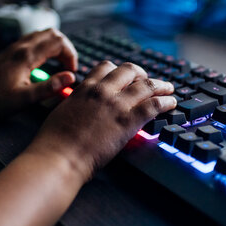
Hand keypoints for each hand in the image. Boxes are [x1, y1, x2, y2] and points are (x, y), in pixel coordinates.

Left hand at [0, 29, 77, 120]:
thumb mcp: (24, 99)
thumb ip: (49, 87)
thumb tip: (70, 78)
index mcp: (25, 56)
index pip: (59, 42)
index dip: (71, 55)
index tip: (71, 73)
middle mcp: (20, 47)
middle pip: (53, 34)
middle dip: (66, 48)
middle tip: (68, 68)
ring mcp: (13, 48)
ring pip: (42, 35)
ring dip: (55, 47)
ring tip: (59, 66)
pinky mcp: (8, 53)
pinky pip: (32, 42)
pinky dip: (44, 48)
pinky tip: (43, 65)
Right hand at [30, 61, 176, 181]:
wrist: (59, 157)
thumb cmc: (54, 142)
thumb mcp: (61, 112)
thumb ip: (75, 104)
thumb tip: (79, 107)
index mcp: (85, 89)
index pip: (106, 68)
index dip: (119, 71)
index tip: (127, 77)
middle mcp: (102, 91)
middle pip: (129, 70)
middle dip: (141, 74)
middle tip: (148, 81)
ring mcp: (116, 105)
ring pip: (146, 85)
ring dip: (161, 85)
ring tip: (169, 89)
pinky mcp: (128, 121)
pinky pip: (153, 105)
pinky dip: (166, 102)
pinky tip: (171, 104)